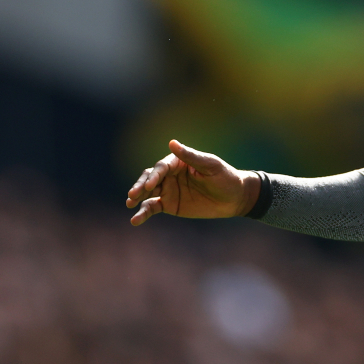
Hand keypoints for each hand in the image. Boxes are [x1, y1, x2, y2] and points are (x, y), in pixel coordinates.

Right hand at [126, 140, 258, 224]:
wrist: (234, 198)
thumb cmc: (225, 177)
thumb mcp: (210, 166)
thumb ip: (191, 156)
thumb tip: (172, 143)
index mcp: (179, 162)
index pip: (162, 167)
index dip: (155, 175)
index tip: (150, 186)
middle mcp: (170, 174)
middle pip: (149, 178)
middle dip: (140, 186)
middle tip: (133, 195)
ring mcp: (168, 189)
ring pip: (147, 193)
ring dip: (137, 198)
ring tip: (130, 205)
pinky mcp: (168, 204)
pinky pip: (152, 207)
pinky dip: (143, 213)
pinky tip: (135, 220)